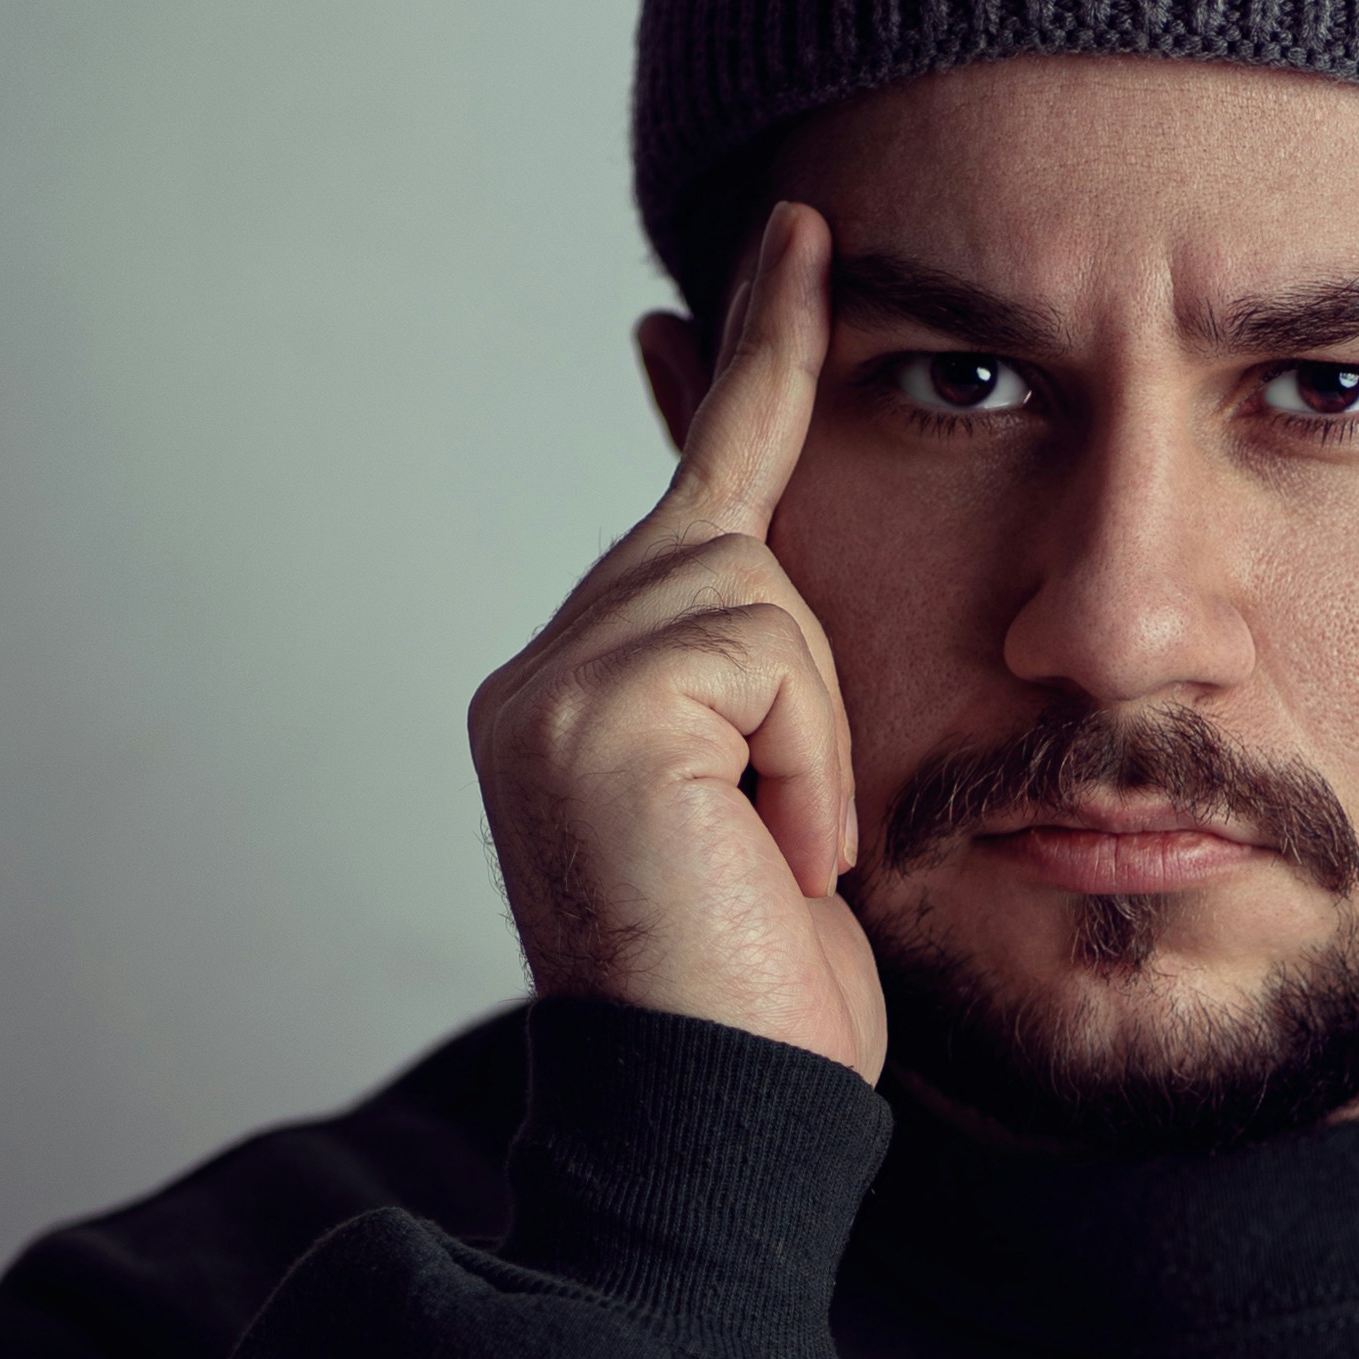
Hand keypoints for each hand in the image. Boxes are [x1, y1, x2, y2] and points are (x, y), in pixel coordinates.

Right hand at [469, 202, 885, 1080]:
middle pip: (743, 537)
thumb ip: (773, 669)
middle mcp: (543, 667)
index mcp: (588, 684)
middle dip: (807, 681)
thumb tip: (791, 555)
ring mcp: (549, 682)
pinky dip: (804, 764)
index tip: (792, 237)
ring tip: (771, 867)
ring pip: (764, 594)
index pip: (695, 483)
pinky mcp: (588, 710)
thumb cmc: (774, 992)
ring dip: (815, 746)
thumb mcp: (794, 799)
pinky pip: (766, 653)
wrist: (730, 1122)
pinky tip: (764, 858)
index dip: (753, 357)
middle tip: (783, 838)